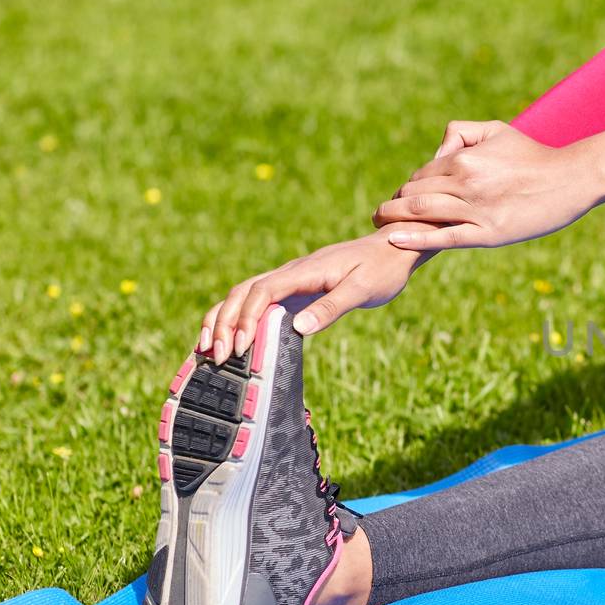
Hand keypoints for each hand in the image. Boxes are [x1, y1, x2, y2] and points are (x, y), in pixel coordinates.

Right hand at [201, 226, 432, 363]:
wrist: (395, 249)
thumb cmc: (382, 269)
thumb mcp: (362, 290)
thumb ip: (331, 308)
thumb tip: (298, 328)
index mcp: (305, 271)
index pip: (263, 291)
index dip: (246, 318)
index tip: (239, 346)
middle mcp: (292, 272)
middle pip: (243, 292)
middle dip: (224, 322)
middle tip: (216, 356)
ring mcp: (291, 280)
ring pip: (245, 295)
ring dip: (224, 319)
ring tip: (209, 350)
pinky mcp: (296, 289)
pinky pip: (259, 301)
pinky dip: (239, 317)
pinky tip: (233, 339)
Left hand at [372, 120, 604, 250]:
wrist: (571, 179)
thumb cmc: (535, 155)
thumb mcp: (498, 130)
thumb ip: (462, 133)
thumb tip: (438, 147)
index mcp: (465, 158)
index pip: (422, 174)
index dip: (407, 187)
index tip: (401, 198)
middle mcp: (466, 182)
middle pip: (414, 193)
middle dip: (393, 204)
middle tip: (379, 214)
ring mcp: (476, 210)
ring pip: (422, 213)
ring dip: (394, 219)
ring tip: (380, 224)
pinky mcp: (489, 233)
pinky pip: (444, 237)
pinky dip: (415, 238)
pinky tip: (394, 239)